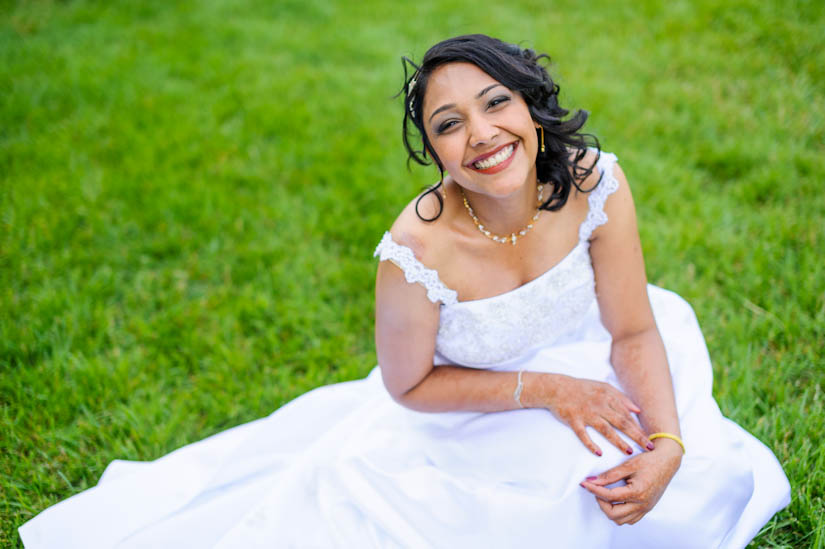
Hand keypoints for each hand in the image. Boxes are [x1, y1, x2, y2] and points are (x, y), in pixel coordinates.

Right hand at [531, 374, 653, 455]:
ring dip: (618, 441)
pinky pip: (583, 434)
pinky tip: (599, 453)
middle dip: (636, 435)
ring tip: (629, 451)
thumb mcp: (603, 387)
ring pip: (605, 429)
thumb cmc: (582, 388)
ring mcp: (586, 413)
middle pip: (621, 422)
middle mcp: (599, 405)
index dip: (639, 427)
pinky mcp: (573, 420)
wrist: (557, 388)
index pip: (627, 415)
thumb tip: (637, 410)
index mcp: (607, 397)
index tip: (650, 438)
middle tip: (649, 447)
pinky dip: (591, 443)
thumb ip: (621, 398)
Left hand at [579, 438, 682, 524]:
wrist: (667, 461)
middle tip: (596, 490)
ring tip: (605, 495)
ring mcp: (646, 508)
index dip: (594, 490)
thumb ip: (609, 475)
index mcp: (637, 492)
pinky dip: (620, 513)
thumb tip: (592, 481)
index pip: (610, 497)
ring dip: (610, 510)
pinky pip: (630, 519)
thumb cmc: (649, 461)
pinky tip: (616, 501)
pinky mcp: (647, 508)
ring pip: (622, 520)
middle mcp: (642, 504)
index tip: (584, 484)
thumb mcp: (628, 465)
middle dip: (601, 503)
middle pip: (614, 514)